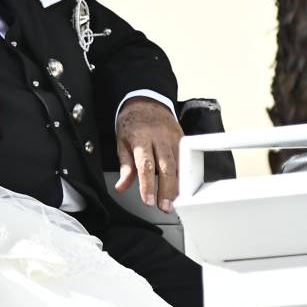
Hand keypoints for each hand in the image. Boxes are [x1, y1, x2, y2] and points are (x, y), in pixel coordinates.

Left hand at [113, 98, 181, 212]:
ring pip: (179, 164)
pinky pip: (184, 159)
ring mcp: (173, 137)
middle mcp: (159, 137)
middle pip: (166, 166)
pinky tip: (183, 188)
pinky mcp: (183, 138)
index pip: (145, 165)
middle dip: (167, 189)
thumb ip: (125, 166)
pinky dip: (184, 174)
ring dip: (178, 185)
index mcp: (140, 138)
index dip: (148, 185)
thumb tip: (122, 186)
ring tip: (175, 202)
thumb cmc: (132, 123)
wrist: (146, 100)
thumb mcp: (121, 142)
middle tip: (165, 206)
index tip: (148, 200)